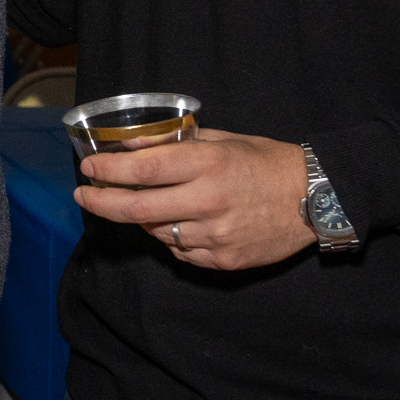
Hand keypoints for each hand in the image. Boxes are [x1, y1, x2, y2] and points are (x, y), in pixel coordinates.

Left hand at [73, 129, 314, 270]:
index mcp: (208, 165)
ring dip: (140, 219)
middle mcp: (209, 201)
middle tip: (84, 196)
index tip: (88, 167)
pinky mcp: (225, 260)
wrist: (316, 199)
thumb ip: (175, 144)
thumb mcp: (221, 140)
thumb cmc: (264, 162)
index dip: (109, 170)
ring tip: (141, 204)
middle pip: (138, 209)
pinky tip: (177, 223)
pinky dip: (171, 237)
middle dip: (102, 202)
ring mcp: (217, 235)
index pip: (143, 168)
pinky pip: (181, 251)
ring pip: (157, 232)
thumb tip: (131, 145)